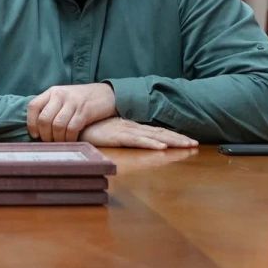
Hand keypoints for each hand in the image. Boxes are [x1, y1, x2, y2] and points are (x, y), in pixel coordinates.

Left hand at [27, 83, 117, 141]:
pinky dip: (69, 138)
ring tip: (60, 143)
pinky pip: (72, 129)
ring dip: (57, 139)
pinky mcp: (85, 111)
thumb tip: (38, 128)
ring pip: (57, 126)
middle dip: (45, 135)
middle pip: (44, 119)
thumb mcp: (64, 98)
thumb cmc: (82, 100)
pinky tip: (71, 140)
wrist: (107, 94)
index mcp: (52, 92)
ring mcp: (73, 102)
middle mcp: (60, 95)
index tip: (35, 135)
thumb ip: (51, 107)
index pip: (33, 106)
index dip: (31, 123)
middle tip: (50, 142)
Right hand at [78, 117, 197, 149]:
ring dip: (171, 140)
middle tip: (195, 144)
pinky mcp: (117, 136)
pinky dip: (150, 143)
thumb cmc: (88, 128)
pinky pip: (137, 140)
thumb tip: (126, 141)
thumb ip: (117, 137)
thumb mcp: (107, 134)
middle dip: (178, 138)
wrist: (72, 121)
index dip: (172, 136)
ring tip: (187, 145)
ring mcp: (125, 130)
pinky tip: (162, 146)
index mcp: (130, 127)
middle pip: (160, 132)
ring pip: (154, 136)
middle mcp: (131, 127)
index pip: (155, 131)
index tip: (187, 141)